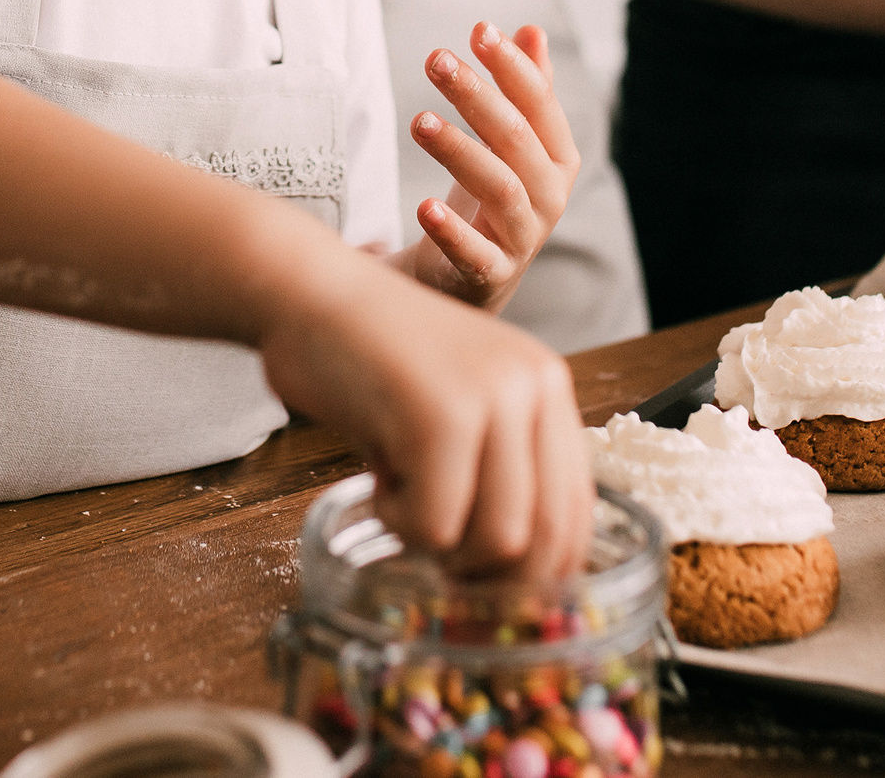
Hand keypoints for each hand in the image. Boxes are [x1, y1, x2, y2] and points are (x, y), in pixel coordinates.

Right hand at [258, 255, 592, 579]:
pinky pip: (434, 525)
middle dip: (491, 572)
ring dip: (439, 543)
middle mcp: (535, 387)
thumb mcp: (457, 403)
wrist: (307, 295)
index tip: (497, 589)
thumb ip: (497, 463)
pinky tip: (377, 475)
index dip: (542, 568)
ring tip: (402, 496)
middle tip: (441, 557)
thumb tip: (518, 570)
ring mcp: (493, 399)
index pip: (577, 508)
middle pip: (544, 536)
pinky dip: (398, 521)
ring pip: (497, 540)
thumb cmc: (370, 358)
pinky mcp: (441, 418)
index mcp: (547, 385)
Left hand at [400, 22, 579, 310]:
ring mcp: (524, 237)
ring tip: (418, 121)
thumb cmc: (491, 197)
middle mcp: (550, 196)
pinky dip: (452, 231)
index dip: (511, 66)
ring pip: (500, 187)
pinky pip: (475, 253)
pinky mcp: (491, 274)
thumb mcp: (507, 142)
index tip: (478, 30)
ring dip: (459, 150)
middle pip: (517, 138)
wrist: (473, 277)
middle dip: (477, 95)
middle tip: (436, 60)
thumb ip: (523, 91)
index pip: (539, 103)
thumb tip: (530, 30)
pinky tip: (423, 207)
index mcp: (558, 157)